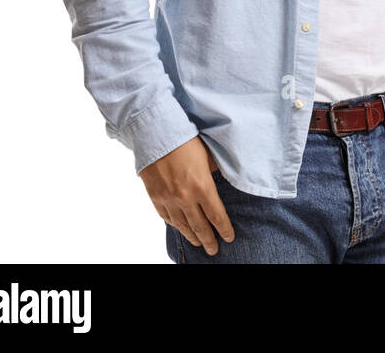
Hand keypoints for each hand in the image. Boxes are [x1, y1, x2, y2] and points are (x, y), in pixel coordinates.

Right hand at [139, 134, 233, 255]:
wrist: (156, 135)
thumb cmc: (186, 141)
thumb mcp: (209, 156)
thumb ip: (214, 173)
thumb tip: (220, 181)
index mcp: (202, 187)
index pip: (217, 216)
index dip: (224, 229)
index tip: (229, 238)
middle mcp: (185, 198)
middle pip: (200, 226)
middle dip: (209, 240)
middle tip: (214, 250)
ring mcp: (168, 199)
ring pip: (182, 225)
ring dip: (192, 236)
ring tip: (199, 243)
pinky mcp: (155, 197)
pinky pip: (166, 217)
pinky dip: (175, 225)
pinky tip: (180, 228)